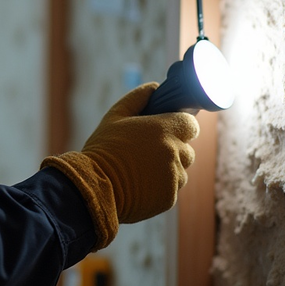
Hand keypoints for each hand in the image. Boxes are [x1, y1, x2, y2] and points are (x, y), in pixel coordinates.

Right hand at [41, 83, 198, 248]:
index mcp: (164, 129)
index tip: (169, 131)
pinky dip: (161, 188)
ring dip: (169, 170)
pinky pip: (172, 189)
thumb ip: (137, 98)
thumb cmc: (103, 149)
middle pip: (187, 150)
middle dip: (173, 150)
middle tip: (149, 153)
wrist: (93, 186)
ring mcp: (173, 177)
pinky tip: (140, 184)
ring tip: (142, 170)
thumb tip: (154, 87)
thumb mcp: (114, 116)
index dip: (181, 127)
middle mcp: (173, 152)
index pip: (191, 125)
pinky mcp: (169, 198)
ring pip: (181, 171)